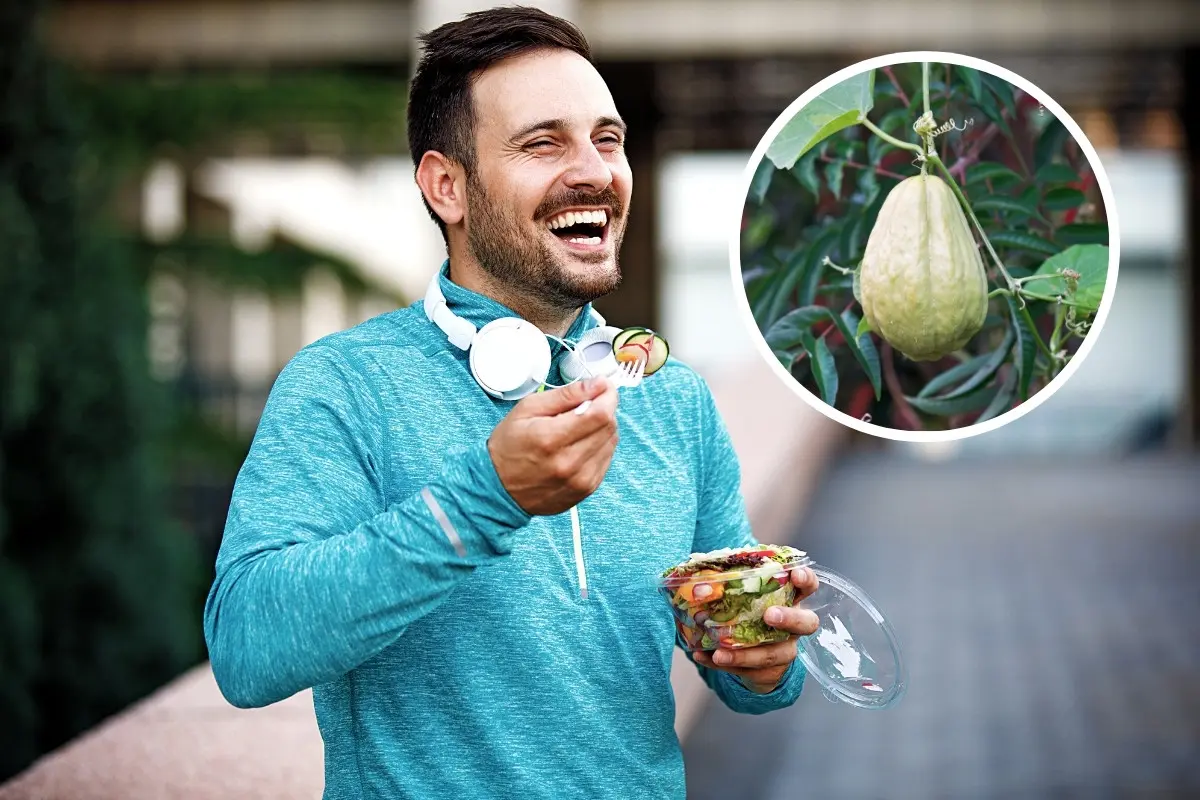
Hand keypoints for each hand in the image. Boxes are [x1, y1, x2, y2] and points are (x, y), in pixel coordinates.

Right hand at [488, 376, 619, 515]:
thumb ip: (565, 395)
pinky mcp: (586, 489)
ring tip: (579, 426)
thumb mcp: (527, 409)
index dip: (607, 395)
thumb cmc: (508, 447)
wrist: (498, 490)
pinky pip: (607, 459)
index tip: (602, 387)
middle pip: (609, 426)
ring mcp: (580, 480)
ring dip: (602, 427)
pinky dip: (599, 446)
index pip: (600, 413)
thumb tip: (597, 384)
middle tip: (587, 404)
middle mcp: (569, 462)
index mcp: (551, 438)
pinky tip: (580, 443)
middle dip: (604, 408)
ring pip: (611, 442)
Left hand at [691, 566, 819, 693]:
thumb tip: (696, 583)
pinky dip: (723, 665)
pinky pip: (748, 671)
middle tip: (770, 616)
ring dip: (744, 654)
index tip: (795, 575)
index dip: (806, 580)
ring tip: (719, 653)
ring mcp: (784, 651)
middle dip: (789, 618)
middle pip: (806, 623)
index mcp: (789, 601)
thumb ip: (726, 588)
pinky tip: (703, 657)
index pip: (808, 586)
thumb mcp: (741, 599)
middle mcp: (793, 627)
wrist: (750, 656)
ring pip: (771, 654)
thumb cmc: (746, 616)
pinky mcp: (769, 672)